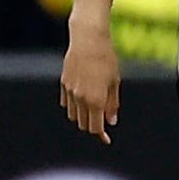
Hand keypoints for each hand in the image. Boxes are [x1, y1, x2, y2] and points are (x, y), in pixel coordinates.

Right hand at [61, 17, 120, 143]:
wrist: (88, 39)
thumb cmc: (106, 58)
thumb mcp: (115, 82)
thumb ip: (112, 104)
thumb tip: (111, 121)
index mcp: (95, 100)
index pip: (96, 128)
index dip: (102, 136)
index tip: (107, 140)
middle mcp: (80, 99)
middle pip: (84, 124)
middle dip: (93, 126)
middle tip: (103, 121)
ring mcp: (70, 91)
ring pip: (74, 116)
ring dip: (83, 117)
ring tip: (94, 109)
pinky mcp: (63, 83)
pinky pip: (67, 103)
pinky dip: (74, 106)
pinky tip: (82, 100)